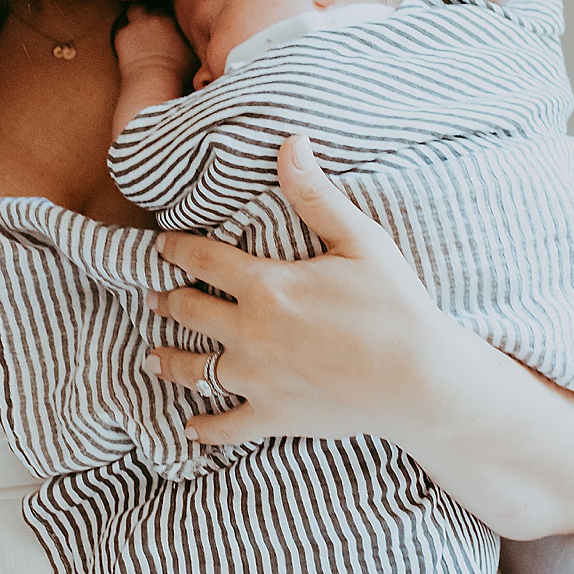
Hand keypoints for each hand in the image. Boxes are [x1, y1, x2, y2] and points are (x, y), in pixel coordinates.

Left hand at [165, 144, 456, 447]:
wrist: (421, 381)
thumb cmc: (396, 307)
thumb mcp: (361, 241)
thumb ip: (316, 196)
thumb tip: (290, 144)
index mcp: (267, 286)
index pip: (203, 259)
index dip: (176, 248)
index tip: (161, 246)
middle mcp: (250, 333)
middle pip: (190, 312)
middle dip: (168, 300)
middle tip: (154, 297)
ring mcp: (257, 380)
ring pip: (195, 370)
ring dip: (169, 360)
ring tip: (152, 355)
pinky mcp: (273, 417)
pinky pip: (225, 427)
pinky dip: (204, 429)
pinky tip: (190, 429)